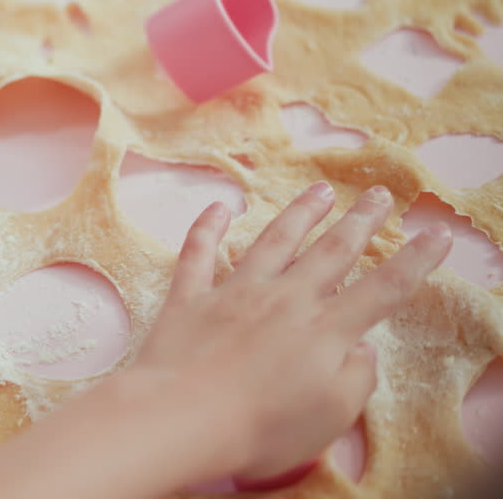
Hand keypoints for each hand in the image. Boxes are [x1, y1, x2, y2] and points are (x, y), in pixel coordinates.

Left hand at [132, 183, 451, 482]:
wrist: (182, 417)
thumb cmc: (261, 428)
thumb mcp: (331, 416)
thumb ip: (355, 378)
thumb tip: (360, 348)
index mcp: (326, 330)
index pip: (384, 288)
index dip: (415, 260)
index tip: (436, 232)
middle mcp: (285, 300)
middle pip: (331, 251)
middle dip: (360, 220)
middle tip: (379, 193)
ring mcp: (235, 293)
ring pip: (273, 240)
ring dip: (300, 213)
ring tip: (320, 190)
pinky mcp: (190, 298)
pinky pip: (199, 253)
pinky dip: (208, 227)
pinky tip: (219, 206)